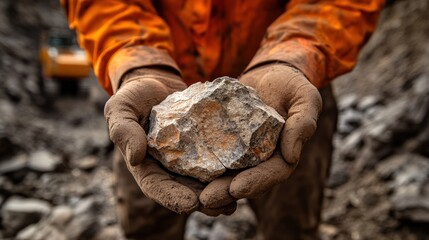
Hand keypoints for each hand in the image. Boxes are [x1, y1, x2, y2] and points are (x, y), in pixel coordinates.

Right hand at [104, 67, 235, 214]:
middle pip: (187, 191)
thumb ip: (123, 130)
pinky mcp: (206, 147)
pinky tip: (248, 172)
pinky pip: (218, 159)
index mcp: (147, 166)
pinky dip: (231, 168)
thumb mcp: (121, 109)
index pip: (158, 187)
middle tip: (223, 207)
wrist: (156, 83)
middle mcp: (170, 168)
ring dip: (222, 192)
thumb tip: (135, 156)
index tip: (190, 204)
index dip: (173, 198)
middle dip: (205, 202)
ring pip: (206, 181)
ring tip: (238, 198)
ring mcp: (189, 160)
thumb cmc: (134, 97)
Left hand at [199, 63, 321, 205]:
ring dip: (211, 186)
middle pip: (245, 180)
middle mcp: (261, 159)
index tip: (237, 189)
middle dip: (226, 192)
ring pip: (226, 173)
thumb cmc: (290, 84)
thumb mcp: (304, 97)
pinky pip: (212, 154)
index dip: (256, 182)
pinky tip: (181, 168)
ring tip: (192, 195)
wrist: (268, 74)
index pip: (272, 173)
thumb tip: (292, 156)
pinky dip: (199, 164)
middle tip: (206, 200)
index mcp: (283, 154)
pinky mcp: (224, 142)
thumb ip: (303, 123)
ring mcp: (242, 153)